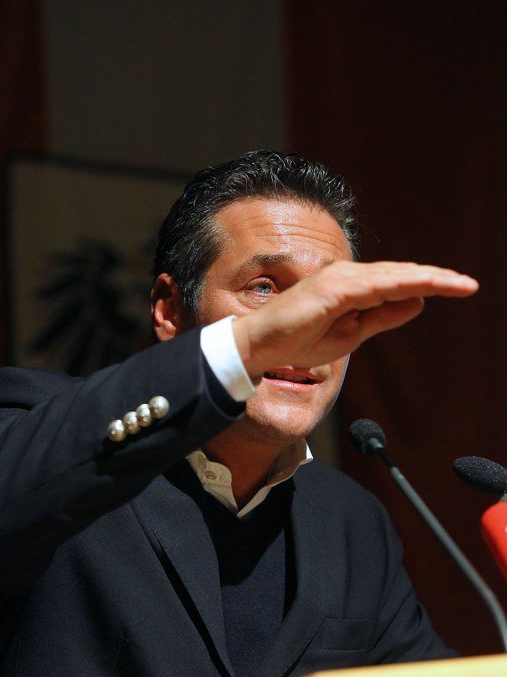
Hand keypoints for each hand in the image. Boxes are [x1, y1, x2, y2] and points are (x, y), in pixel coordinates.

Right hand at [232, 260, 478, 376]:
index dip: (428, 283)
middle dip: (437, 279)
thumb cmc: (300, 340)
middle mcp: (348, 276)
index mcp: (352, 287)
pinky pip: (376, 285)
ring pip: (393, 276)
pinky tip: (427, 285)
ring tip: (458, 284)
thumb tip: (417, 303)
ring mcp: (340, 279)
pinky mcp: (333, 289)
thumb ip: (383, 317)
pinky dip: (403, 283)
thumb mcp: (352, 333)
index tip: (459, 288)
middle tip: (469, 285)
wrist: (263, 345)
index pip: (397, 282)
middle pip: (401, 274)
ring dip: (428, 278)